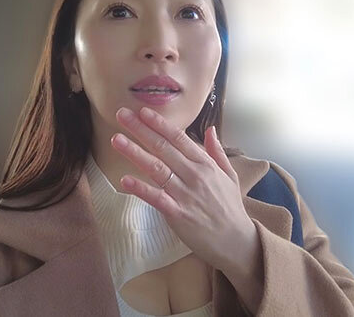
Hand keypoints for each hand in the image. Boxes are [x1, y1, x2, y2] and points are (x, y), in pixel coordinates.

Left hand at [110, 106, 258, 273]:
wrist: (236, 241)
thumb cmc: (230, 208)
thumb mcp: (229, 175)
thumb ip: (217, 152)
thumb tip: (210, 129)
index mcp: (205, 164)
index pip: (179, 138)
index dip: (160, 124)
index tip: (143, 111)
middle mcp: (194, 175)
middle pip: (163, 148)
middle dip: (141, 130)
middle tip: (122, 115)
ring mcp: (185, 194)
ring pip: (157, 169)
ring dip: (135, 153)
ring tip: (117, 139)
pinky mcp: (178, 214)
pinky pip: (156, 199)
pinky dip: (141, 189)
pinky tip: (125, 180)